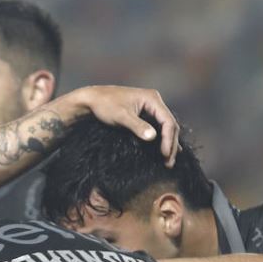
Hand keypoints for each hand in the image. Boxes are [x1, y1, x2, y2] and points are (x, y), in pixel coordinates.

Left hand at [63, 85, 180, 166]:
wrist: (92, 99)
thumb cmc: (105, 105)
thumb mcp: (121, 116)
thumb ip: (137, 126)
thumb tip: (153, 137)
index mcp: (152, 98)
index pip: (167, 121)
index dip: (168, 139)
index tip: (164, 154)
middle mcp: (154, 101)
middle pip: (169, 125)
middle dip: (170, 144)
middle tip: (169, 163)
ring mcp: (150, 107)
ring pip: (166, 127)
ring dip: (168, 143)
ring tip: (167, 162)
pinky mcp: (145, 114)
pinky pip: (158, 128)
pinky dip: (162, 140)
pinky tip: (164, 151)